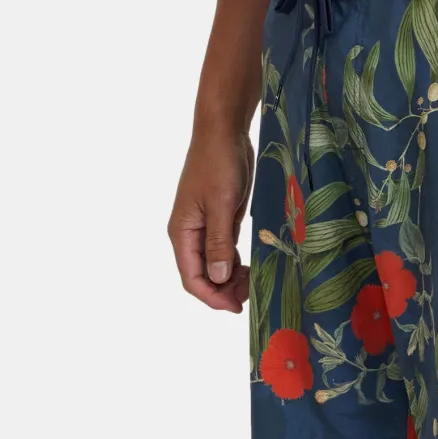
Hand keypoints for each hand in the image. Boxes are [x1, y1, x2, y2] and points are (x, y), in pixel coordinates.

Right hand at [168, 127, 254, 312]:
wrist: (224, 132)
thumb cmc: (219, 163)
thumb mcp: (222, 204)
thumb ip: (219, 242)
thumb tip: (218, 277)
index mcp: (182, 232)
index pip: (192, 279)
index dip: (212, 297)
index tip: (236, 307)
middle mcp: (189, 234)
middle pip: (203, 276)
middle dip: (225, 290)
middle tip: (252, 293)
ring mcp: (204, 228)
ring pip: (215, 266)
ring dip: (232, 279)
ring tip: (254, 281)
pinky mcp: (219, 221)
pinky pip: (224, 252)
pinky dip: (236, 263)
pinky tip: (252, 267)